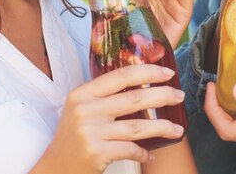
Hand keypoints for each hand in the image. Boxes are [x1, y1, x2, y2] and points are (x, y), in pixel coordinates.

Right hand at [31, 65, 185, 173]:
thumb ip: (106, 97)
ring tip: (178, 129)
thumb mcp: (84, 110)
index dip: (148, 71)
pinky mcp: (95, 152)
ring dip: (162, 127)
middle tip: (180, 96)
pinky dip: (144, 152)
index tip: (167, 73)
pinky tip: (151, 153)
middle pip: (134, 98)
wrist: (55, 168)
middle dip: (163, 96)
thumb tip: (146, 85)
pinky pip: (130, 149)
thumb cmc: (75, 138)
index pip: (121, 75)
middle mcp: (85, 110)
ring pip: (137, 126)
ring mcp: (89, 131)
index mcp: (82, 94)